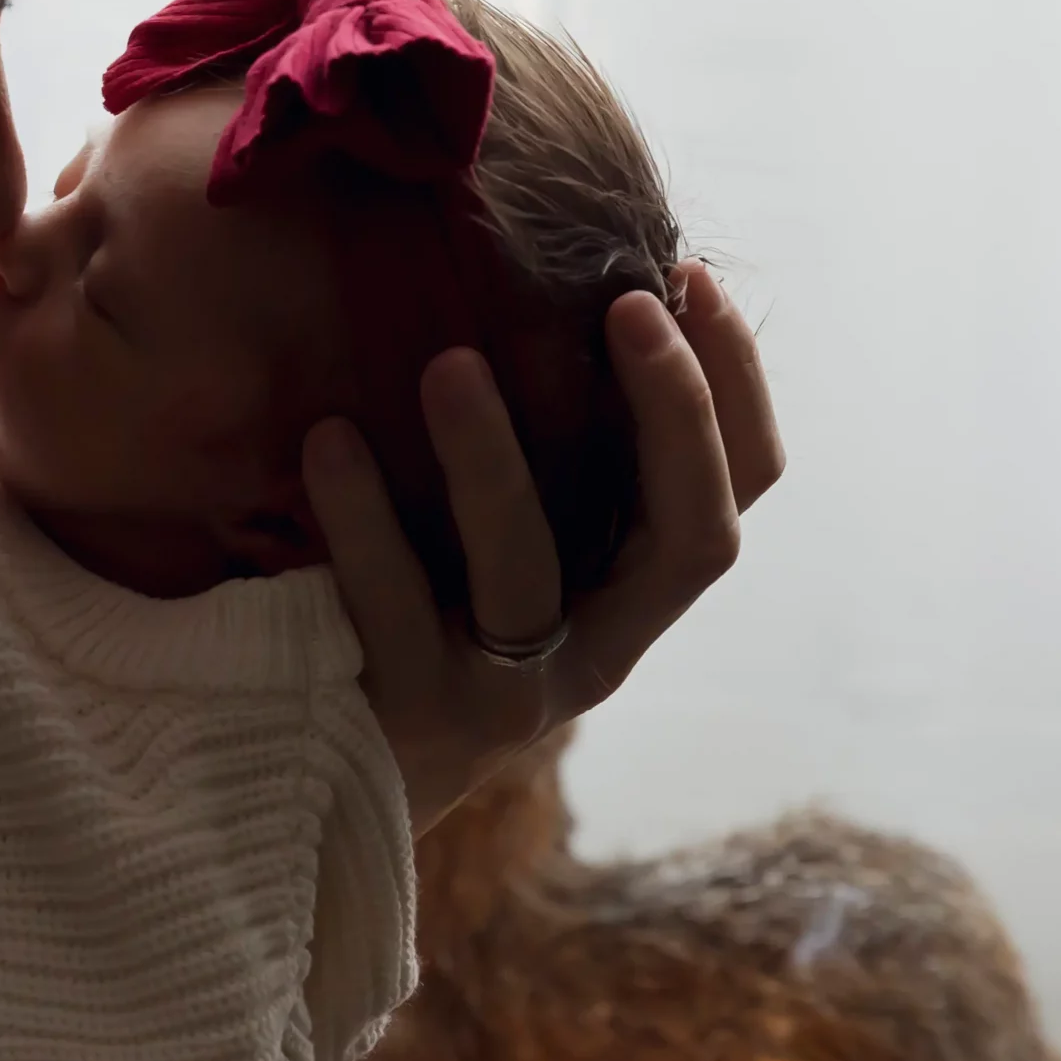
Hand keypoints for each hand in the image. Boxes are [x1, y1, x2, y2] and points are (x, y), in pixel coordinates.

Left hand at [303, 261, 782, 834]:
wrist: (322, 785)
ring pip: (528, 573)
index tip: (692, 275)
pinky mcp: (409, 713)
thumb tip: (547, 278)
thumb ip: (546, 452)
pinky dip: (361, 519)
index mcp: (631, 595)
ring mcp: (508, 693)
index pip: (738, 496)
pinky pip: (393, 608)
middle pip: (688, 542)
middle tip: (627, 303)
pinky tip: (326, 437)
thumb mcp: (501, 542)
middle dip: (674, 416)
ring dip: (493, 460)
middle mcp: (597, 649)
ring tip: (449, 360)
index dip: (737, 391)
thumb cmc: (417, 616)